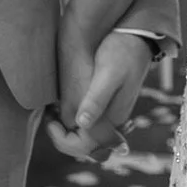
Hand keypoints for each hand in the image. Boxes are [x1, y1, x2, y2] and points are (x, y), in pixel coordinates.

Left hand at [59, 32, 148, 161]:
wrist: (137, 39)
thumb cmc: (122, 52)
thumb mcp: (108, 74)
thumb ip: (96, 100)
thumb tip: (80, 122)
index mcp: (112, 118)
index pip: (85, 146)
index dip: (63, 140)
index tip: (50, 122)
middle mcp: (112, 122)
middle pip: (84, 147)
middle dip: (62, 138)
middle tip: (48, 118)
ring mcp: (111, 115)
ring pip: (85, 137)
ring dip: (66, 132)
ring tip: (52, 113)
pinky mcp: (108, 106)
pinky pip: (88, 125)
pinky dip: (72, 123)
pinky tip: (61, 108)